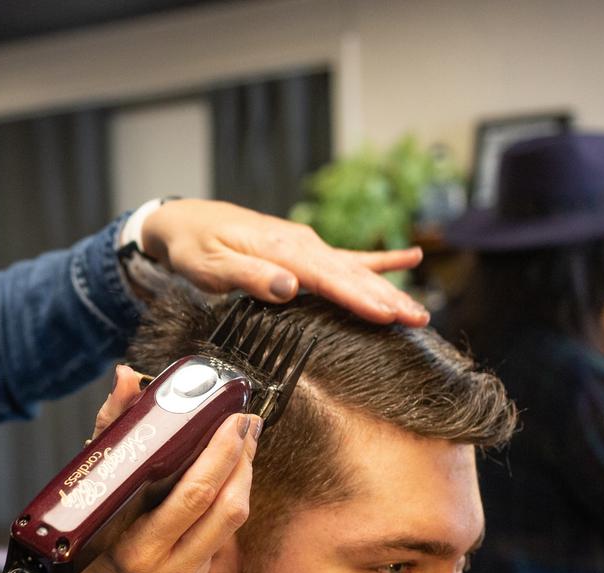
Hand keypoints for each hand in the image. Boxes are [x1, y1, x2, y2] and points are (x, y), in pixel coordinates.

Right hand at [43, 366, 260, 572]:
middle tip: (247, 422)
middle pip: (226, 508)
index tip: (233, 420)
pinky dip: (231, 495)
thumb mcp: (89, 483)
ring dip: (244, 475)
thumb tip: (127, 376)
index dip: (221, 456)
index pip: (193, 497)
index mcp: (136, 548)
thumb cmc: (81, 534)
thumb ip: (110, 428)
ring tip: (245, 439)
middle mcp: (166, 568)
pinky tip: (230, 470)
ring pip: (233, 520)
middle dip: (243, 459)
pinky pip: (224, 531)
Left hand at [141, 199, 427, 325]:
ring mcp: (306, 245)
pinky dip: (379, 260)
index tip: (386, 316)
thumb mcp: (210, 265)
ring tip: (419, 312)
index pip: (327, 278)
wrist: (184, 220)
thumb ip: (249, 276)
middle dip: (387, 298)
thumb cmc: (193, 247)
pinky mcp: (304, 250)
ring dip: (389, 289)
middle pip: (352, 274)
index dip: (358, 298)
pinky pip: (347, 258)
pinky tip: (410, 258)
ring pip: (356, 270)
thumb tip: (288, 287)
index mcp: (281, 249)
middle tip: (419, 320)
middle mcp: (301, 244)